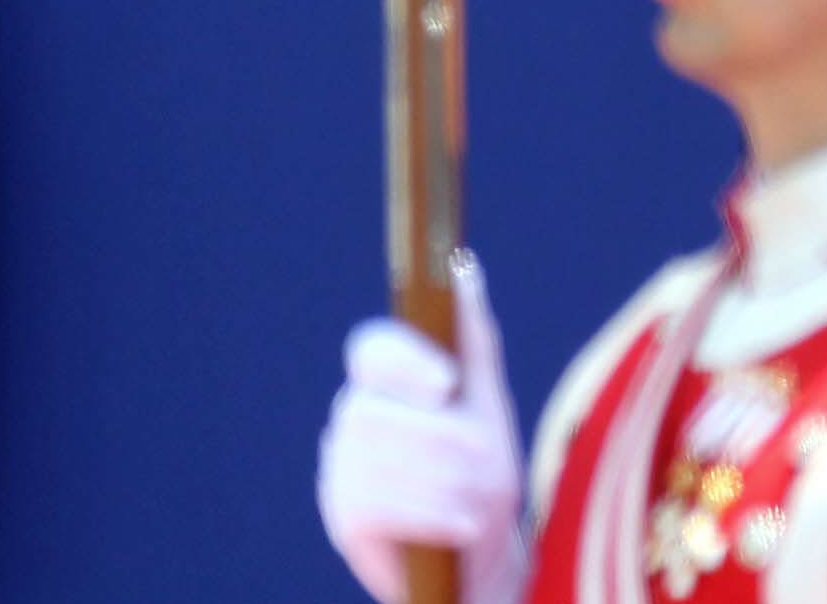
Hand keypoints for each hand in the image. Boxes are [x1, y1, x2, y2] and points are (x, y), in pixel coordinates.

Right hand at [317, 255, 524, 603]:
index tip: (446, 383)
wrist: (480, 559)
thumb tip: (461, 268)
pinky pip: (376, 504)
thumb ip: (473, 340)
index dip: (402, 360)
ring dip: (441, 482)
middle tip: (484, 462)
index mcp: (385, 381)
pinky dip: (429, 515)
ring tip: (478, 502)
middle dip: (439, 440)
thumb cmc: (483, 474)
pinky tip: (461, 526)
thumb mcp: (486, 405)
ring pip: (377, 460)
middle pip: (375, 412)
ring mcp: (340, 468)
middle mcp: (353, 418)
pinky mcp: (343, 516)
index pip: (370, 348)